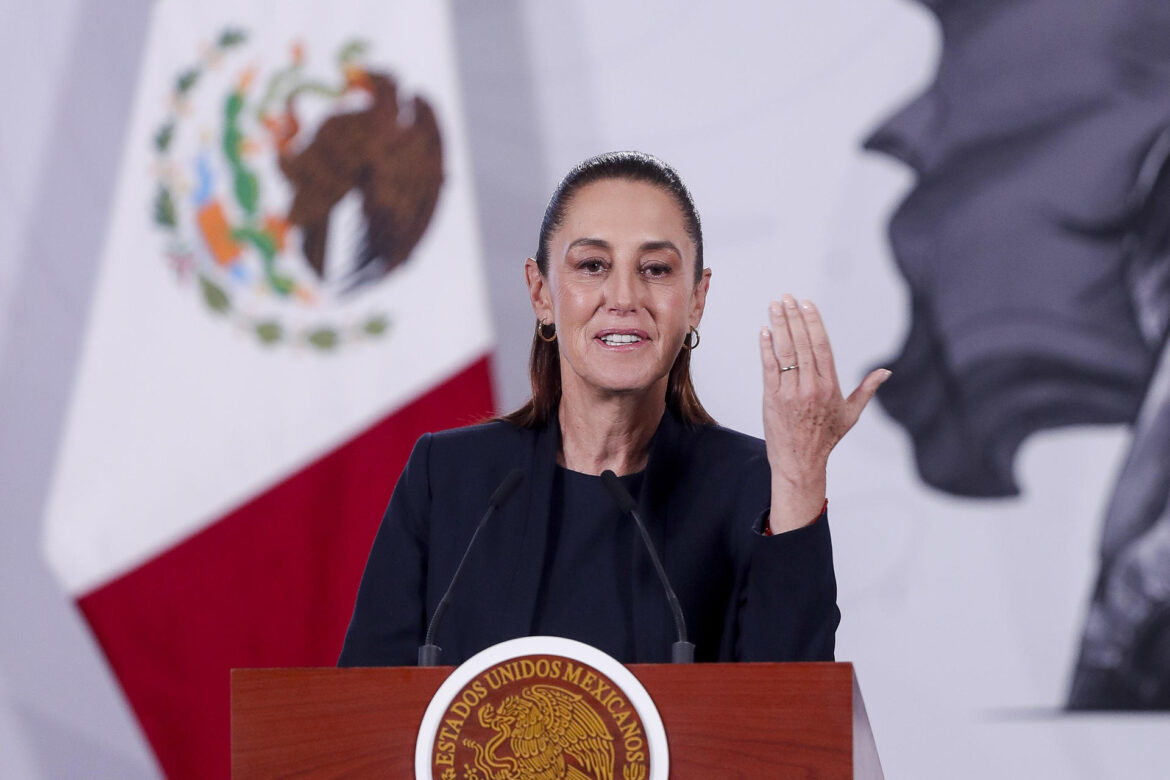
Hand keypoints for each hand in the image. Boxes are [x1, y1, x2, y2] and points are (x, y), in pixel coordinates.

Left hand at [759, 295, 888, 531]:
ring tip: (774, 307)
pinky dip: (766, 349)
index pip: (822, 345)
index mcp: (831, 386)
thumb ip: (867, 390)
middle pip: (802, 344)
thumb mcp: (850, 414)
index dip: (813, 322)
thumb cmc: (825, 438)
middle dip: (794, 318)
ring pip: (786, 352)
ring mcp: (791, 392)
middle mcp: (812, 387)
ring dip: (779, 326)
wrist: (800, 462)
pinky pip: (769, 368)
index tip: (806, 304)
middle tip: (786, 298)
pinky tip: (764, 331)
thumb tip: (886, 372)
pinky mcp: (773, 399)